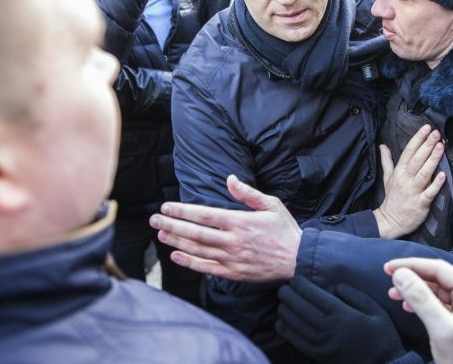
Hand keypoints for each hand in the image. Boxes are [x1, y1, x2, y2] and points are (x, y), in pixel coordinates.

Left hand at [150, 175, 301, 281]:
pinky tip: (176, 256)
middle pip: (195, 233)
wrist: (299, 259)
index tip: (166, 207)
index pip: (204, 215)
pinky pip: (206, 268)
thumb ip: (247, 193)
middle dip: (171, 225)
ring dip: (176, 242)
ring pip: (197, 250)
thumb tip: (229, 179)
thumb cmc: (285, 230)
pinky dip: (189, 263)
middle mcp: (232, 241)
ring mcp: (231, 259)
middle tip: (154, 220)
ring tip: (161, 234)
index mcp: (240, 222)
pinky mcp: (233, 273)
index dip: (182, 211)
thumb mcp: (271, 204)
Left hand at [277, 277, 406, 363]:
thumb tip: (334, 286)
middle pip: (301, 308)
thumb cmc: (381, 336)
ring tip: (281, 302)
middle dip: (289, 296)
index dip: (301, 286)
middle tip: (283, 288)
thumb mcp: (376, 311)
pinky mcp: (319, 356)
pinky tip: (281, 322)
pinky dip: (286, 331)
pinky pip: (297, 342)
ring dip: (285, 311)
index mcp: (343, 315)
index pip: (315, 296)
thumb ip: (355, 295)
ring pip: (295, 324)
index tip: (296, 279)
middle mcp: (329, 329)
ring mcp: (322, 344)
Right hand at [374, 125, 445, 238]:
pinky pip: (429, 192)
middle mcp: (406, 179)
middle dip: (427, 145)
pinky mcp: (421, 203)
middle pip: (417, 159)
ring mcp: (413, 191)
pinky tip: (443, 175)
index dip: (418, 139)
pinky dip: (436, 184)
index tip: (426, 128)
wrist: (390, 221)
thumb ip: (387, 161)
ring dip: (433, 159)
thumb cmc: (392, 198)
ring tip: (441, 147)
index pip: (408, 151)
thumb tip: (382, 146)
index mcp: (399, 172)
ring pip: (424, 173)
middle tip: (436, 133)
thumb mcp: (387, 177)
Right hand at [384, 258, 452, 363]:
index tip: (388, 267)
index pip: (438, 268)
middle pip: (438, 277)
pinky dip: (424, 302)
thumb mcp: (441, 329)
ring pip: (439, 289)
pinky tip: (409, 305)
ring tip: (395, 294)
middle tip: (389, 279)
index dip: (411, 265)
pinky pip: (443, 302)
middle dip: (412, 278)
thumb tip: (400, 274)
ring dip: (416, 290)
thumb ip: (420, 298)